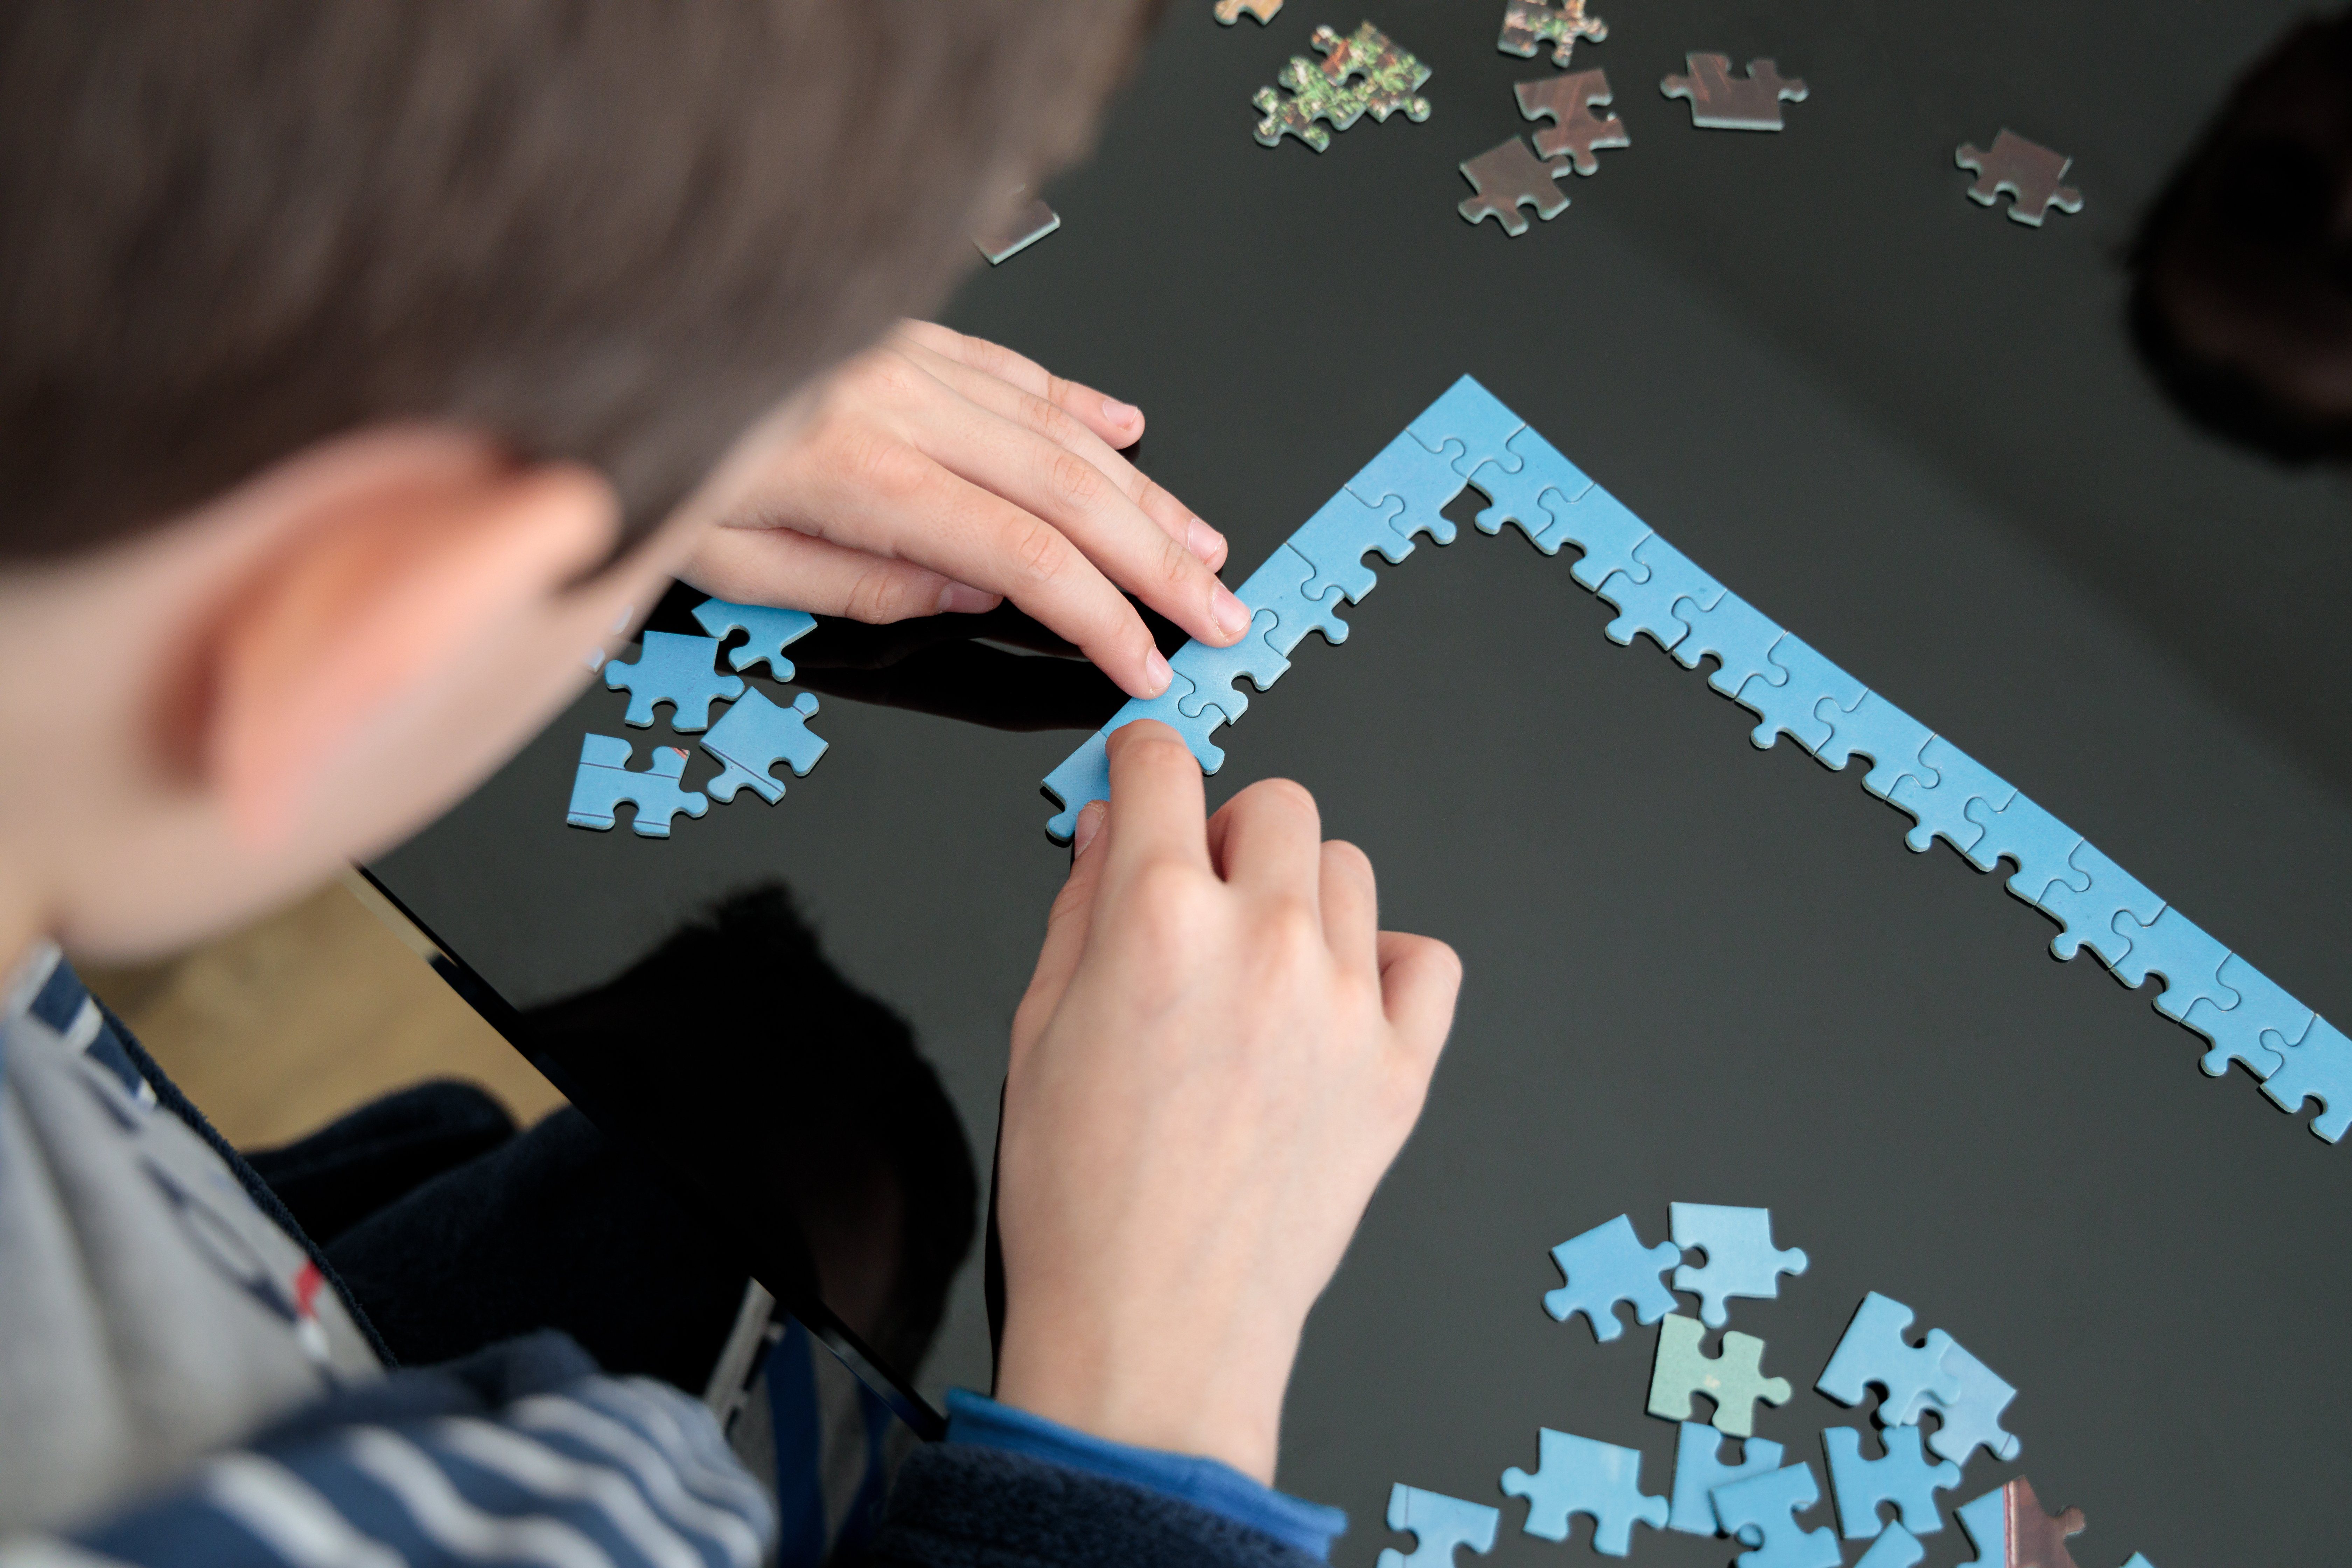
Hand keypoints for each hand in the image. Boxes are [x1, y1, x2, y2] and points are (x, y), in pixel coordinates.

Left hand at [681, 323, 1251, 698]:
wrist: (602, 332)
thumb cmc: (639, 457)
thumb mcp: (724, 560)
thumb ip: (855, 582)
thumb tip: (973, 591)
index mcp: (858, 474)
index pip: (1021, 556)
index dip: (1100, 617)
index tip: (1148, 664)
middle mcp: (898, 404)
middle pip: (1067, 489)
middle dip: (1159, 559)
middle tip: (1223, 610)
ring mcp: (903, 357)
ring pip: (1056, 428)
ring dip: (1142, 490)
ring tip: (1202, 541)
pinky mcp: (895, 332)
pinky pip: (1008, 366)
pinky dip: (1076, 401)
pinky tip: (1128, 430)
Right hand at [994, 722, 1462, 1481]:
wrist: (1152, 1330)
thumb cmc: (1082, 1197)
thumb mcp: (1039, 1027)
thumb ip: (1081, 907)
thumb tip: (1114, 825)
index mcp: (1157, 918)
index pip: (1164, 768)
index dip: (1145, 764)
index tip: (1147, 777)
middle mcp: (1261, 940)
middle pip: (1276, 806)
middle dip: (1228, 833)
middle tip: (1200, 896)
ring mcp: (1341, 1004)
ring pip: (1347, 871)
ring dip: (1299, 896)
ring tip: (1259, 967)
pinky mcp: (1399, 1070)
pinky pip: (1425, 960)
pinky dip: (1385, 965)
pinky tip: (1334, 1005)